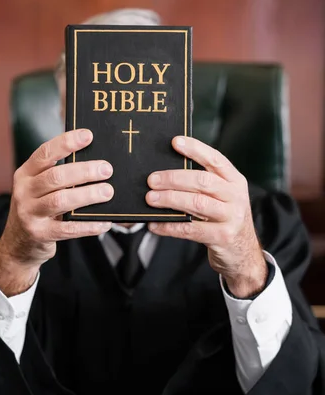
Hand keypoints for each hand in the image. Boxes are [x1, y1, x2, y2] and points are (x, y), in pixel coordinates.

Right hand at [0, 129, 112, 295]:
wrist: (18, 243)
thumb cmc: (37, 208)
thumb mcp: (38, 188)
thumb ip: (57, 175)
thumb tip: (94, 162)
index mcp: (25, 174)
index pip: (45, 153)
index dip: (66, 143)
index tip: (88, 135)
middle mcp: (24, 192)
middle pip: (55, 176)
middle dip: (84, 171)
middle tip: (106, 169)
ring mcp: (30, 214)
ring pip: (60, 200)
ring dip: (87, 195)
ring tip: (108, 192)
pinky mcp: (40, 234)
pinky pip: (68, 229)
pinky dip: (88, 225)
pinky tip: (104, 222)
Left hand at [146, 136, 266, 297]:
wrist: (243, 252)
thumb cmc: (224, 219)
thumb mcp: (223, 197)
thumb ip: (204, 184)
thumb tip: (167, 174)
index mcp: (235, 181)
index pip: (215, 159)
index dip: (195, 149)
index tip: (175, 142)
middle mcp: (235, 196)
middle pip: (203, 181)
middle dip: (174, 178)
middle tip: (152, 180)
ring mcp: (231, 217)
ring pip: (197, 203)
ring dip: (170, 200)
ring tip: (151, 199)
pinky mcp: (222, 237)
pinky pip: (191, 229)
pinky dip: (170, 226)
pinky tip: (155, 224)